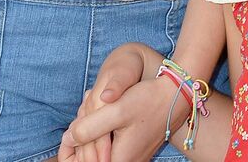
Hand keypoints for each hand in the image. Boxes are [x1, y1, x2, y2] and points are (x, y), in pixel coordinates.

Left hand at [60, 44, 177, 161]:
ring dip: (91, 132)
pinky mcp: (133, 150)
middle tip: (86, 110)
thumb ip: (88, 127)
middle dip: (80, 136)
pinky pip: (107, 147)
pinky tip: (106, 111)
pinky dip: (101, 131)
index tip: (73, 127)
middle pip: (88, 158)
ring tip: (96, 108)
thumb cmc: (150, 99)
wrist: (179, 92)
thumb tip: (69, 138)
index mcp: (118, 161)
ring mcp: (130, 158)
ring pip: (96, 151)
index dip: (69, 149)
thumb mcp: (116, 110)